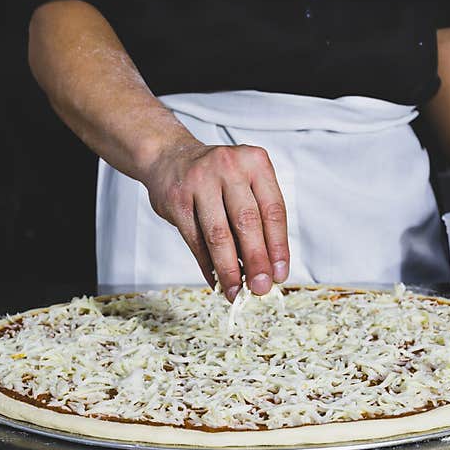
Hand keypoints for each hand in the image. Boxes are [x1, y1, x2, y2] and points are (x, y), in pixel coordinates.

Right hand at [141, 140, 289, 300]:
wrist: (170, 157)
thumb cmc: (216, 178)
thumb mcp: (243, 184)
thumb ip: (257, 218)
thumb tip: (268, 268)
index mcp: (255, 162)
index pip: (273, 210)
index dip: (278, 246)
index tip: (280, 274)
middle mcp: (229, 167)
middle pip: (247, 222)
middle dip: (256, 261)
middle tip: (260, 288)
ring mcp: (200, 181)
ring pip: (218, 234)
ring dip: (229, 268)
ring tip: (235, 292)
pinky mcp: (177, 199)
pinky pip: (195, 239)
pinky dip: (206, 265)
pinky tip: (215, 281)